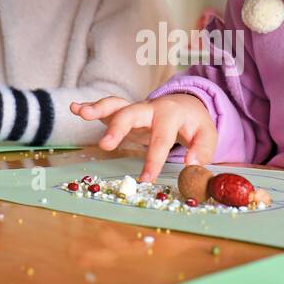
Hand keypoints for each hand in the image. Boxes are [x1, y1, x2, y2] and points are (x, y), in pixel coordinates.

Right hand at [71, 94, 216, 181]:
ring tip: (80, 112)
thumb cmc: (194, 124)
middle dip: (118, 128)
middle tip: (105, 146)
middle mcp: (150, 108)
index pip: (161, 139)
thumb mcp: (207, 136)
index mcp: (171, 115)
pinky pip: (107, 108)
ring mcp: (135, 109)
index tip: (145, 178)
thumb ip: (202, 150)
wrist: (186, 104)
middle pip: (132, 113)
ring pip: (116, 105)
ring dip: (97, 108)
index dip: (154, 159)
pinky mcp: (124, 112)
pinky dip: (90, 107)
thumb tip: (192, 165)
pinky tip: (75, 108)